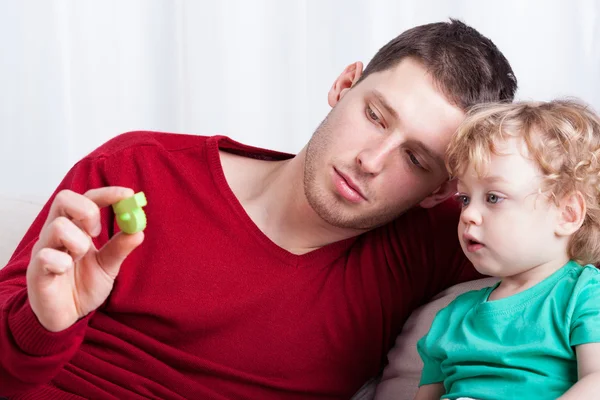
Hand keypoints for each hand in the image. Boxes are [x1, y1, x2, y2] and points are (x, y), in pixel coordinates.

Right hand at [26, 187, 143, 331]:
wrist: (66, 317)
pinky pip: (46, 256)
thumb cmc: (83, 285)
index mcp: (75, 228)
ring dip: (78, 242)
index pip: (87, 198)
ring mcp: (44, 250)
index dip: (107, 193)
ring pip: (58, 226)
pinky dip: (61, 261)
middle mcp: (56, 233)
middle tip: (97, 232)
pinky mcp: (37, 271)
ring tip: (79, 258)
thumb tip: (139, 231)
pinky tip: (66, 270)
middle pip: (65, 199)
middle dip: (88, 211)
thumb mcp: (108, 266)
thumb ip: (120, 248)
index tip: (128, 195)